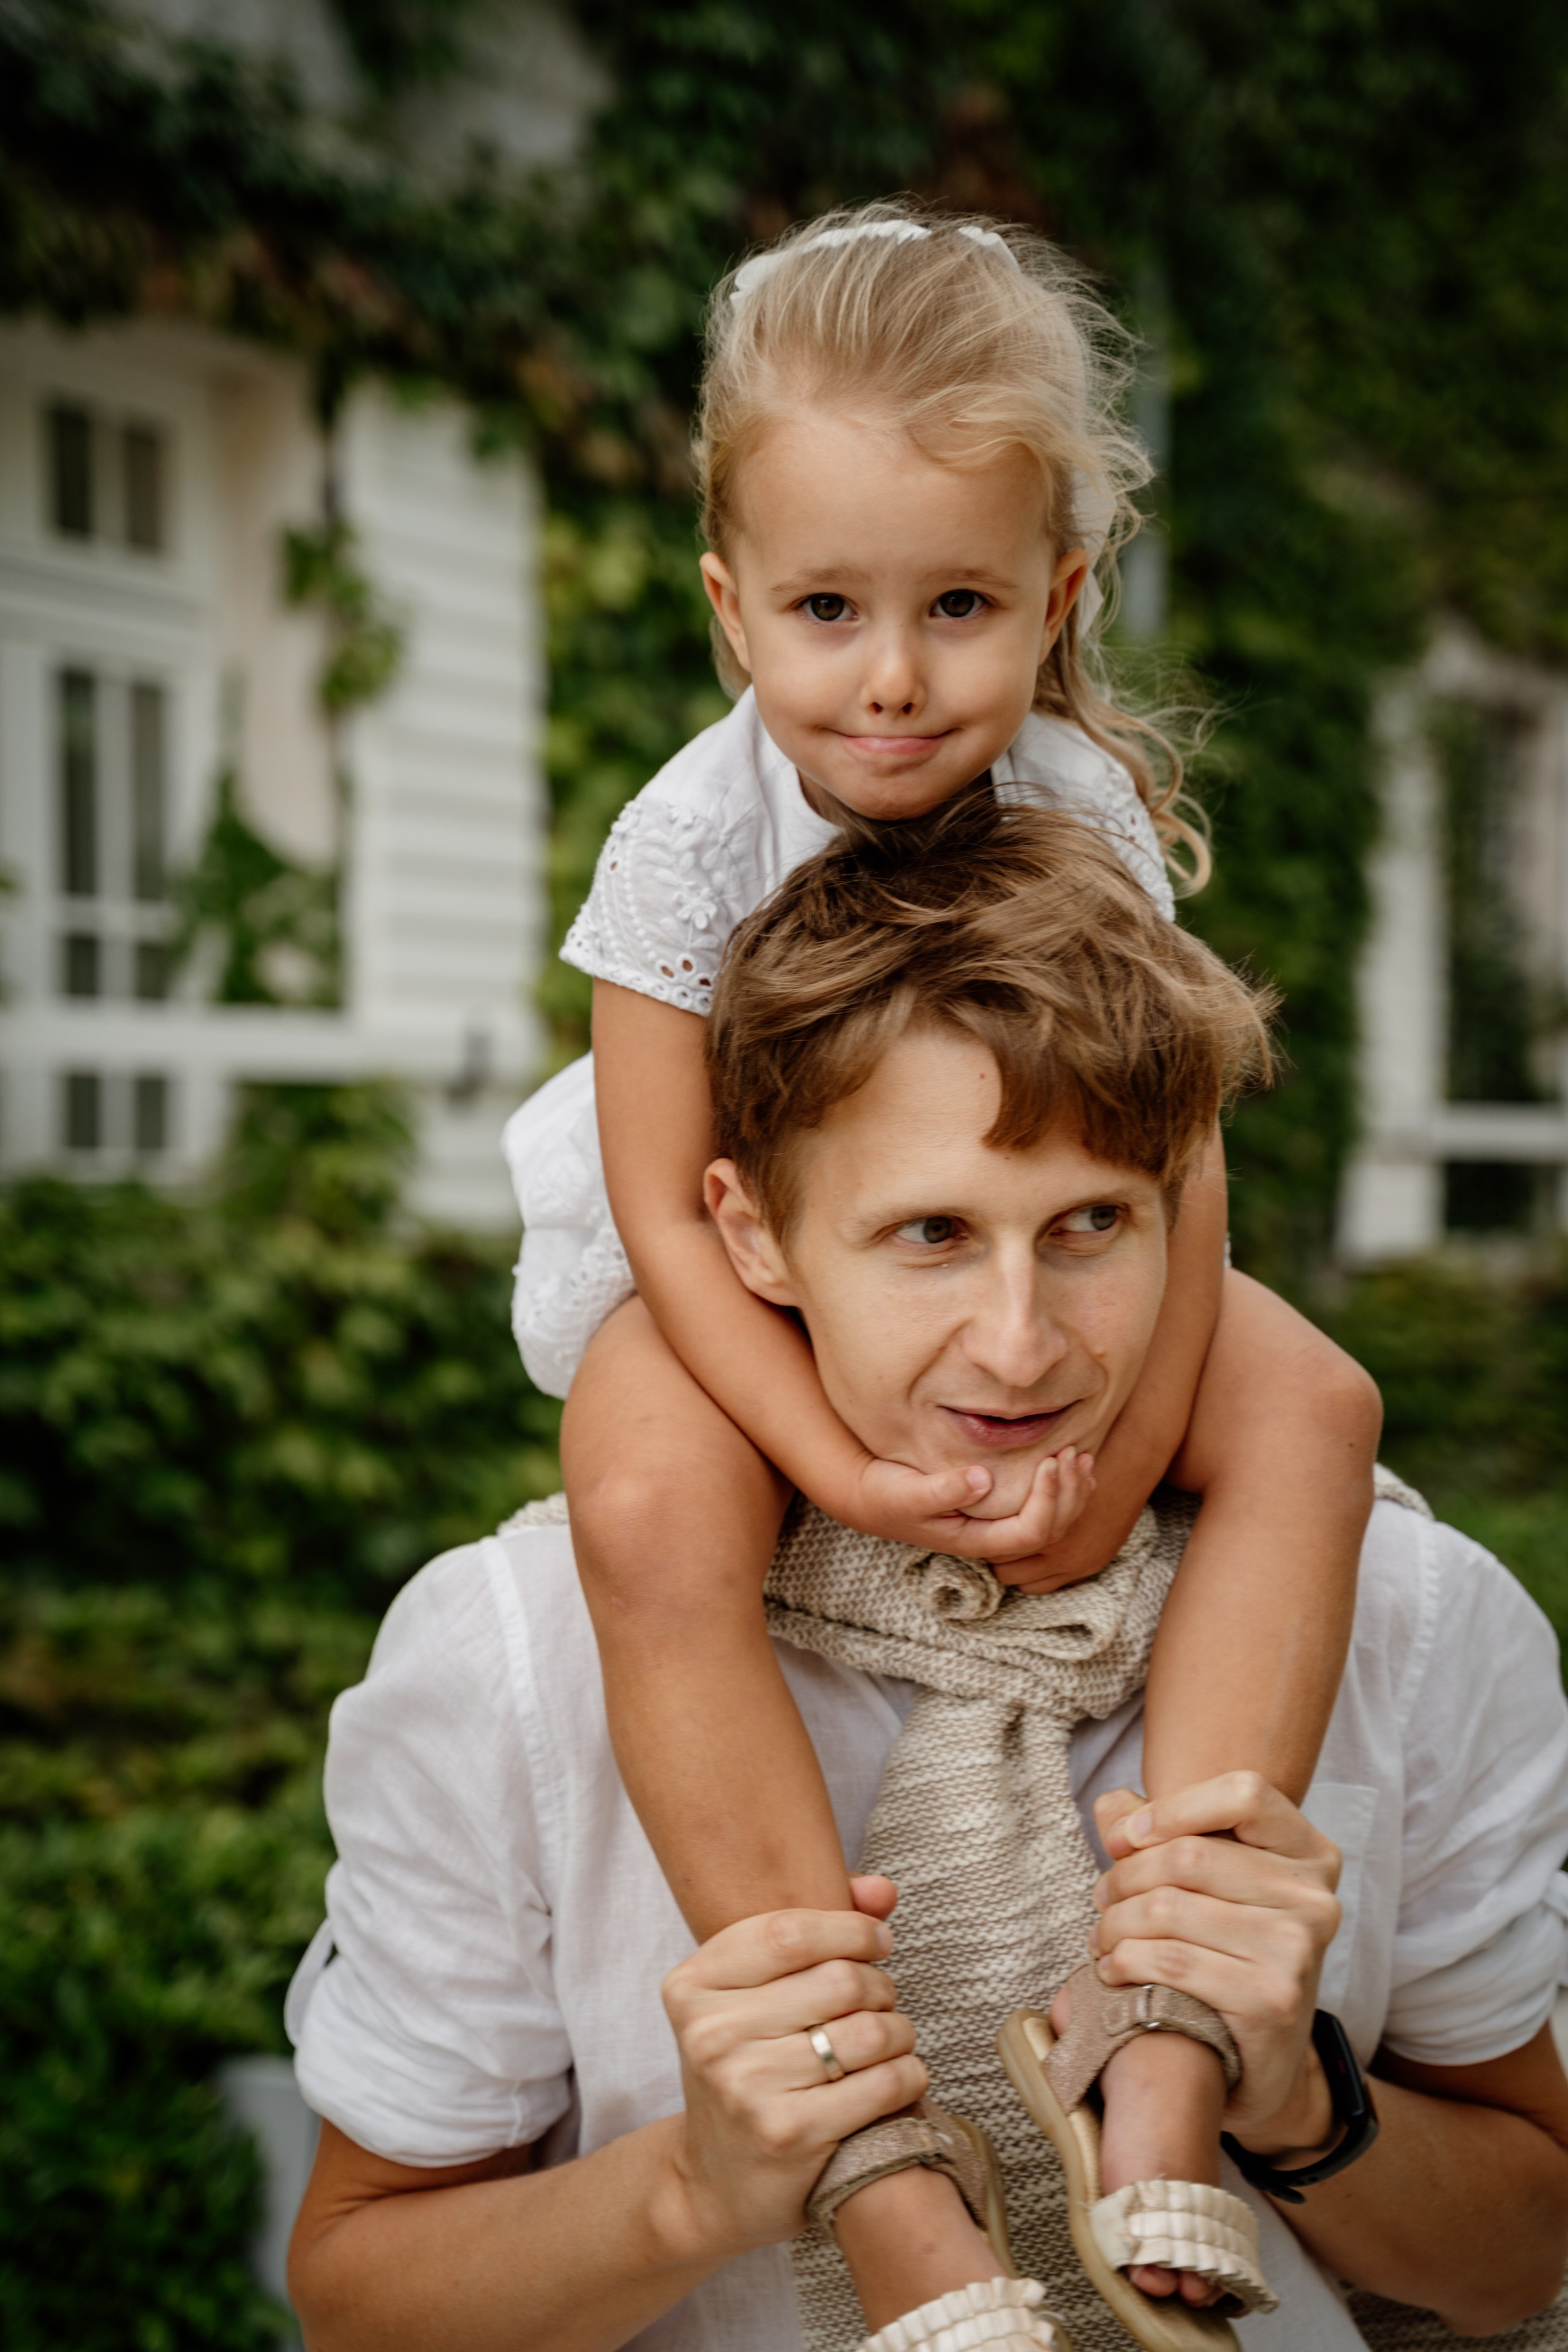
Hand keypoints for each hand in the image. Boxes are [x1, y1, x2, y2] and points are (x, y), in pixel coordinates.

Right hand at [659, 1880, 927, 2263]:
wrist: (714, 2184)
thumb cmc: (745, 2071)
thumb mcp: (753, 1998)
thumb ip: (816, 1932)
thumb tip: (882, 1891)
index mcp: (692, 1986)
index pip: (790, 1930)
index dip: (850, 1928)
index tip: (878, 1940)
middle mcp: (711, 2033)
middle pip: (839, 1979)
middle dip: (880, 1986)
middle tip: (882, 2002)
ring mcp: (746, 2087)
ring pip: (868, 2031)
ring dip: (900, 2032)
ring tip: (893, 2040)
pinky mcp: (789, 2134)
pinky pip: (882, 2084)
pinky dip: (909, 2075)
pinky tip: (902, 2077)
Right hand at [833, 1446, 1095, 1567]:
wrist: (871, 1498)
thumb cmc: (888, 1495)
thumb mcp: (909, 1492)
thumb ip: (943, 1489)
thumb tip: (983, 1480)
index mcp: (976, 1540)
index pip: (1031, 1532)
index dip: (1048, 1500)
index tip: (1049, 1460)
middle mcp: (992, 1539)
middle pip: (1051, 1530)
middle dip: (1068, 1493)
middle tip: (1072, 1452)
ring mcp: (995, 1527)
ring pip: (1054, 1522)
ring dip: (1072, 1491)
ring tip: (1081, 1456)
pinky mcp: (995, 1511)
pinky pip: (1043, 1508)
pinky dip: (1063, 1488)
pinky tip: (1070, 1465)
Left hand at [1090, 1777, 1342, 2153]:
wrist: (1259, 2060)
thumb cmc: (1228, 1952)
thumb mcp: (1208, 1885)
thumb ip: (1162, 1835)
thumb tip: (1110, 1805)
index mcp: (1309, 1852)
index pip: (1244, 1793)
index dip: (1172, 1808)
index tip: (1124, 1838)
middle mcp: (1314, 1896)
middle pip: (1191, 1855)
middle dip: (1126, 1875)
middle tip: (1101, 1898)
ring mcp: (1298, 1949)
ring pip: (1171, 1908)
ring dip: (1115, 1922)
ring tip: (1101, 1935)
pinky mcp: (1273, 1999)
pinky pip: (1172, 1961)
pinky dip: (1125, 1961)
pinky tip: (1112, 1969)